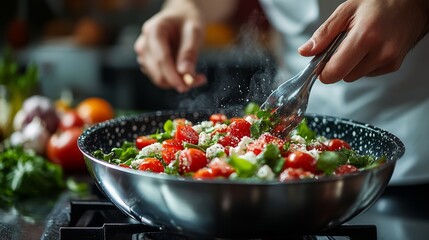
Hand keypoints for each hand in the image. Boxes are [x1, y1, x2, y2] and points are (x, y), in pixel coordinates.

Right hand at [134, 1, 206, 92]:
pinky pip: (161, 78)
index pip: (160, 59)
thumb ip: (189, 51)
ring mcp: (144, 55)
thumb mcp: (194, 31)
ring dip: (178, 82)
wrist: (180, 16)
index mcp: (153, 31)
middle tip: (199, 80)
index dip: (173, 76)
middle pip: (157, 73)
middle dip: (178, 81)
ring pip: (159, 79)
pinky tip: (188, 74)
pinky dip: (175, 80)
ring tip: (198, 76)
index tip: (186, 86)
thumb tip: (185, 73)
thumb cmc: (187, 20)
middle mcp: (144, 44)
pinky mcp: (148, 64)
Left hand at [298, 0, 428, 83]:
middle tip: (340, 47)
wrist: (412, 5)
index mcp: (365, 36)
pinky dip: (363, 64)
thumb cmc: (380, 3)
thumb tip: (305, 52)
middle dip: (337, 66)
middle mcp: (380, 51)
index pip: (335, 71)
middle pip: (344, 76)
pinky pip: (367, 73)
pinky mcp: (393, 66)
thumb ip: (324, 34)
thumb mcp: (346, 11)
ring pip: (355, 76)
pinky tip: (369, 48)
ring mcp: (388, 60)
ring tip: (358, 44)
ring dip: (350, 65)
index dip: (323, 71)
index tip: (320, 64)